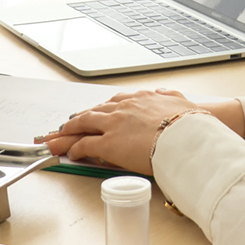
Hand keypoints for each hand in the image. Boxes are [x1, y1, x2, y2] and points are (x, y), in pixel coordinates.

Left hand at [37, 89, 244, 175]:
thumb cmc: (190, 122)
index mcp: (139, 99)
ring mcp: (114, 124)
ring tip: (55, 139)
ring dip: (67, 132)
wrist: (188, 134)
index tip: (91, 115)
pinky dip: (75, 147)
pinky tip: (70, 152)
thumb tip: (164, 92)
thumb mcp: (180, 101)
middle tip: (61, 128)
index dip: (98, 111)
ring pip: (82, 125)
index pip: (111, 104)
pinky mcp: (109, 143)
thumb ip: (169, 96)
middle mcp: (123, 108)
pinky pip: (85, 144)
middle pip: (91, 113)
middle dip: (74, 122)